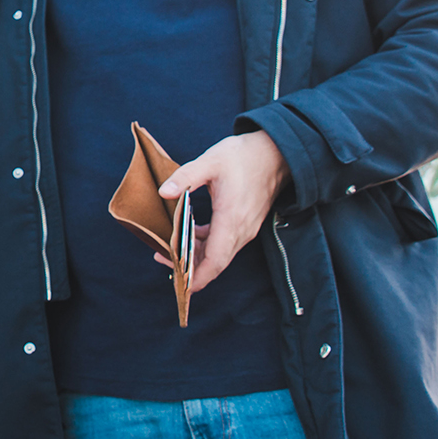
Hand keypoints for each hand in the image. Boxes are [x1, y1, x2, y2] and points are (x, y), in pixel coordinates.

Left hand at [156, 131, 289, 292]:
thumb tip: (163, 192)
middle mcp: (241, 231)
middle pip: (215, 262)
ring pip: (219, 254)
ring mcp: (245, 229)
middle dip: (190, 268)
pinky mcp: (245, 224)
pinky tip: (190, 232)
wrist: (275, 153)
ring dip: (196, 255)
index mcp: (231, 220)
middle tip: (162, 259)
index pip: (215, 261)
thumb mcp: (211, 162)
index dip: (198, 276)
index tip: (181, 285)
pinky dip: (206, 244)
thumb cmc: (243, 157)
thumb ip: (185, 177)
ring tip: (170, 248)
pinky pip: (224, 243)